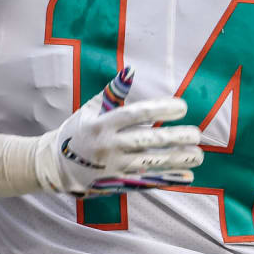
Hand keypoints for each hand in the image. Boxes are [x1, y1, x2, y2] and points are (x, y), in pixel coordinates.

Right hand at [37, 68, 202, 195]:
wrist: (55, 166)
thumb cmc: (77, 131)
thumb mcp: (90, 109)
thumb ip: (113, 92)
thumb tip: (130, 71)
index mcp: (102, 124)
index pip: (136, 114)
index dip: (160, 110)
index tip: (182, 107)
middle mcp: (109, 146)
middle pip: (147, 141)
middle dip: (174, 138)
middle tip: (197, 134)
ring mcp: (114, 167)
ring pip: (150, 163)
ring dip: (176, 160)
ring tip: (198, 155)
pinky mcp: (117, 183)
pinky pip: (146, 181)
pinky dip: (168, 179)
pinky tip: (187, 176)